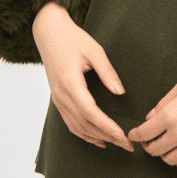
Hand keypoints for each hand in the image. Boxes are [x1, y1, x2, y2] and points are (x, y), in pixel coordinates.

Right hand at [32, 1, 134, 152]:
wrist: (49, 32)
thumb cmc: (73, 38)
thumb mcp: (94, 51)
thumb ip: (108, 72)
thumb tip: (120, 92)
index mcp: (70, 83)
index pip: (91, 113)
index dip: (107, 127)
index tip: (123, 136)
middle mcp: (61, 95)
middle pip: (85, 124)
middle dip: (107, 137)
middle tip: (127, 145)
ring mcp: (57, 98)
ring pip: (76, 127)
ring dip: (96, 138)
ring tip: (116, 144)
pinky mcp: (57, 98)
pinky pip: (70, 122)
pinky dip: (84, 134)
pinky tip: (97, 138)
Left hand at [127, 66, 176, 171]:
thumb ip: (163, 103)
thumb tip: (150, 117)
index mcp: (170, 115)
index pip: (144, 132)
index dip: (135, 135)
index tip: (133, 135)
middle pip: (154, 149)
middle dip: (148, 145)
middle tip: (149, 140)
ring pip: (169, 160)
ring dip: (164, 154)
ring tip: (166, 145)